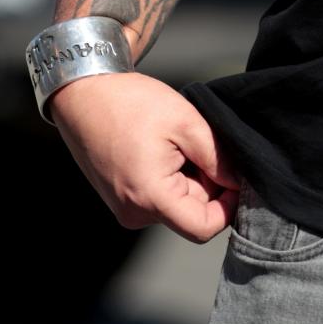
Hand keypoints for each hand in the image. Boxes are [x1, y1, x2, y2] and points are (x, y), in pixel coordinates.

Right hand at [51, 72, 239, 243]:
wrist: (84, 94)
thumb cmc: (131, 103)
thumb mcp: (185, 122)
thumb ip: (217, 158)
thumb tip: (238, 181)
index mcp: (150, 198)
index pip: (203, 229)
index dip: (228, 206)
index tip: (236, 176)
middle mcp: (134, 214)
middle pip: (191, 213)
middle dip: (208, 183)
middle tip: (200, 144)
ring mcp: (125, 208)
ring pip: (177, 203)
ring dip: (190, 177)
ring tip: (178, 142)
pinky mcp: (121, 198)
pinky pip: (160, 196)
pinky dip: (172, 175)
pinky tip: (164, 147)